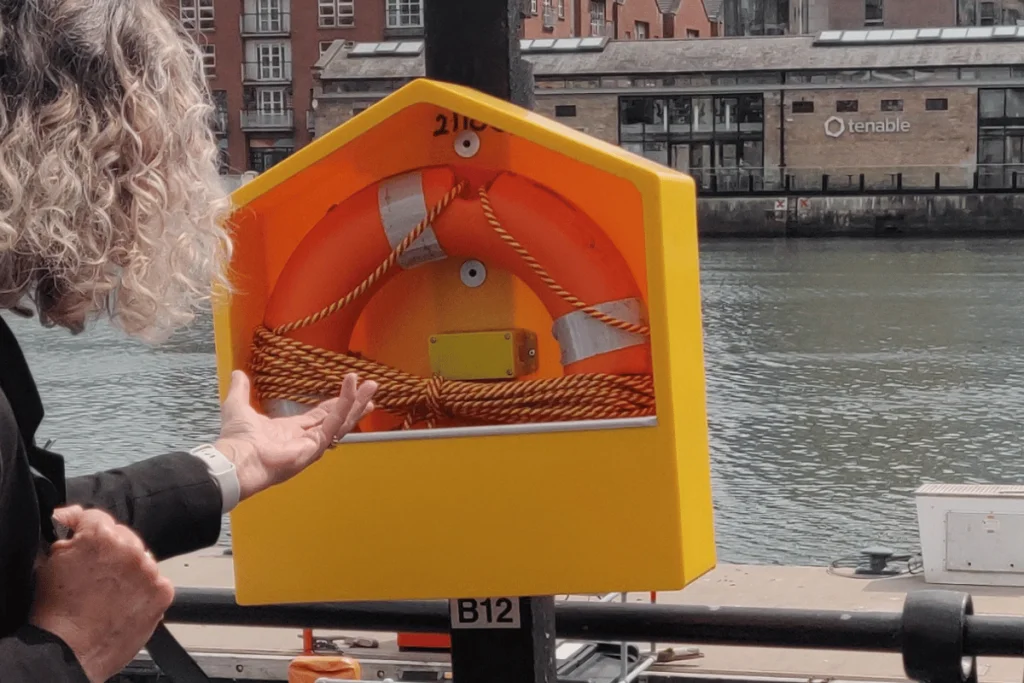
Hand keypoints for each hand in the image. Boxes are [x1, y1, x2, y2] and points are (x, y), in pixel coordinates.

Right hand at [29, 506, 173, 682]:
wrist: (69, 650)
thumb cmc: (56, 612)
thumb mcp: (50, 563)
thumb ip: (68, 538)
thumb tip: (74, 520)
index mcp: (102, 536)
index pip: (96, 517)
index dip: (83, 524)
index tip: (78, 527)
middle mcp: (130, 549)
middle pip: (122, 536)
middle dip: (108, 548)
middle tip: (93, 568)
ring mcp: (149, 570)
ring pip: (140, 558)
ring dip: (128, 568)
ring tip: (108, 589)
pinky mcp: (162, 592)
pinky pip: (155, 580)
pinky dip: (143, 588)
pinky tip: (124, 600)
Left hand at [215, 370, 377, 500]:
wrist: (236, 458)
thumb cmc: (237, 439)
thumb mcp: (238, 406)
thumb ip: (240, 390)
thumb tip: (238, 373)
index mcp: (291, 431)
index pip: (321, 416)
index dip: (336, 403)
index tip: (349, 390)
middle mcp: (306, 439)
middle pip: (338, 418)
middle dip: (355, 403)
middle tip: (371, 387)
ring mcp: (313, 444)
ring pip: (342, 421)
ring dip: (357, 402)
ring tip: (372, 386)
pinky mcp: (316, 446)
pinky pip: (334, 422)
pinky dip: (345, 405)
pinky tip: (353, 389)